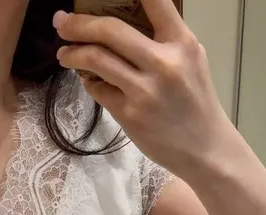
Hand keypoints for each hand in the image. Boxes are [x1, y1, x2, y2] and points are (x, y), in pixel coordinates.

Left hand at [54, 0, 236, 180]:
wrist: (204, 149)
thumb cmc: (196, 102)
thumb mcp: (190, 60)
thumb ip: (165, 39)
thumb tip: (125, 22)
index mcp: (182, 43)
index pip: (155, 1)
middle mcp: (163, 62)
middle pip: (110, 30)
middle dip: (79, 24)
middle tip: (61, 22)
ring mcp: (144, 90)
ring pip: (97, 59)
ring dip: (73, 53)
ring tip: (64, 53)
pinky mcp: (129, 114)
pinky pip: (99, 90)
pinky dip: (89, 82)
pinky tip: (87, 79)